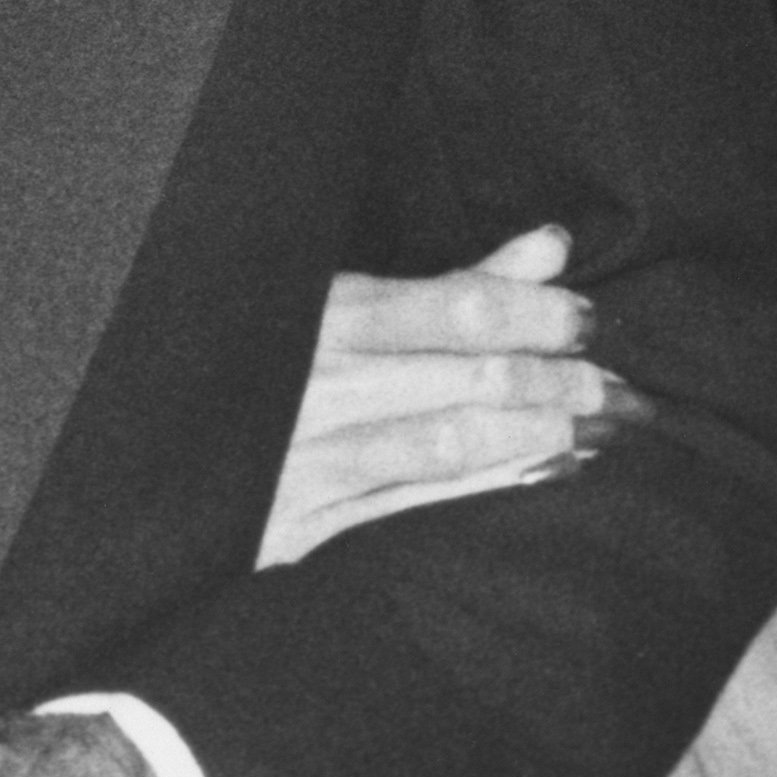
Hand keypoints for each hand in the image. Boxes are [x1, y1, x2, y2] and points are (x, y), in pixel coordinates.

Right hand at [261, 224, 637, 567]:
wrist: (154, 476)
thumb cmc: (272, 374)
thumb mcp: (347, 310)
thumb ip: (454, 284)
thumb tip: (551, 247)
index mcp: (324, 316)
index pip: (454, 306)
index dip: (534, 311)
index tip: (587, 320)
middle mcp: (317, 385)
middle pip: (468, 376)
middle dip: (559, 381)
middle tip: (623, 390)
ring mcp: (308, 461)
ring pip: (451, 441)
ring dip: (542, 435)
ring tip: (603, 430)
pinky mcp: (302, 530)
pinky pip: (416, 505)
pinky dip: (490, 488)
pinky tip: (548, 473)